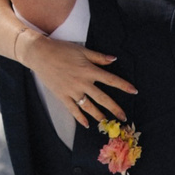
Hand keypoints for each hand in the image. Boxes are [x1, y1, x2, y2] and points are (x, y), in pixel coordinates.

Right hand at [23, 34, 137, 123]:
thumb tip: (113, 59)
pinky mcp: (62, 96)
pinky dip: (80, 118)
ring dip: (99, 115)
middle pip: (102, 98)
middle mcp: (82, 83)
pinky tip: (86, 124)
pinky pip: (73, 110)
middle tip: (123, 117)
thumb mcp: (82, 50)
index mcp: (89, 70)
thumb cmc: (61, 49)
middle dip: (115, 108)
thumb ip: (98, 57)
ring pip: (89, 107)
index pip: (110, 80)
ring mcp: (72, 91)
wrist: (40, 54)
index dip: (123, 85)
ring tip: (106, 122)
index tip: (134, 91)